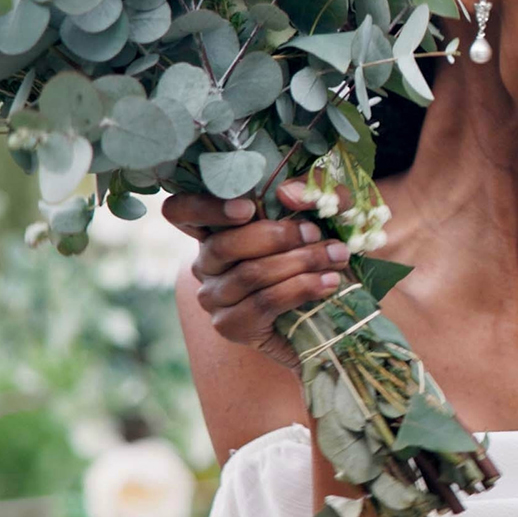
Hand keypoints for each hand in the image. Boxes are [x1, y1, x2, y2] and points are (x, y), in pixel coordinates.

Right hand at [163, 181, 353, 370]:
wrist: (334, 311)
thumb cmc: (321, 250)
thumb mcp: (325, 211)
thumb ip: (312, 190)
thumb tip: (286, 193)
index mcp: (216, 228)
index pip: (181, 212)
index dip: (204, 207)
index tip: (247, 208)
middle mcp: (206, 262)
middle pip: (222, 246)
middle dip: (278, 237)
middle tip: (316, 234)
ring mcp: (214, 297)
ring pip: (249, 274)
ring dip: (300, 263)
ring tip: (336, 257)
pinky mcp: (231, 326)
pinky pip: (263, 303)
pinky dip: (301, 289)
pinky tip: (328, 283)